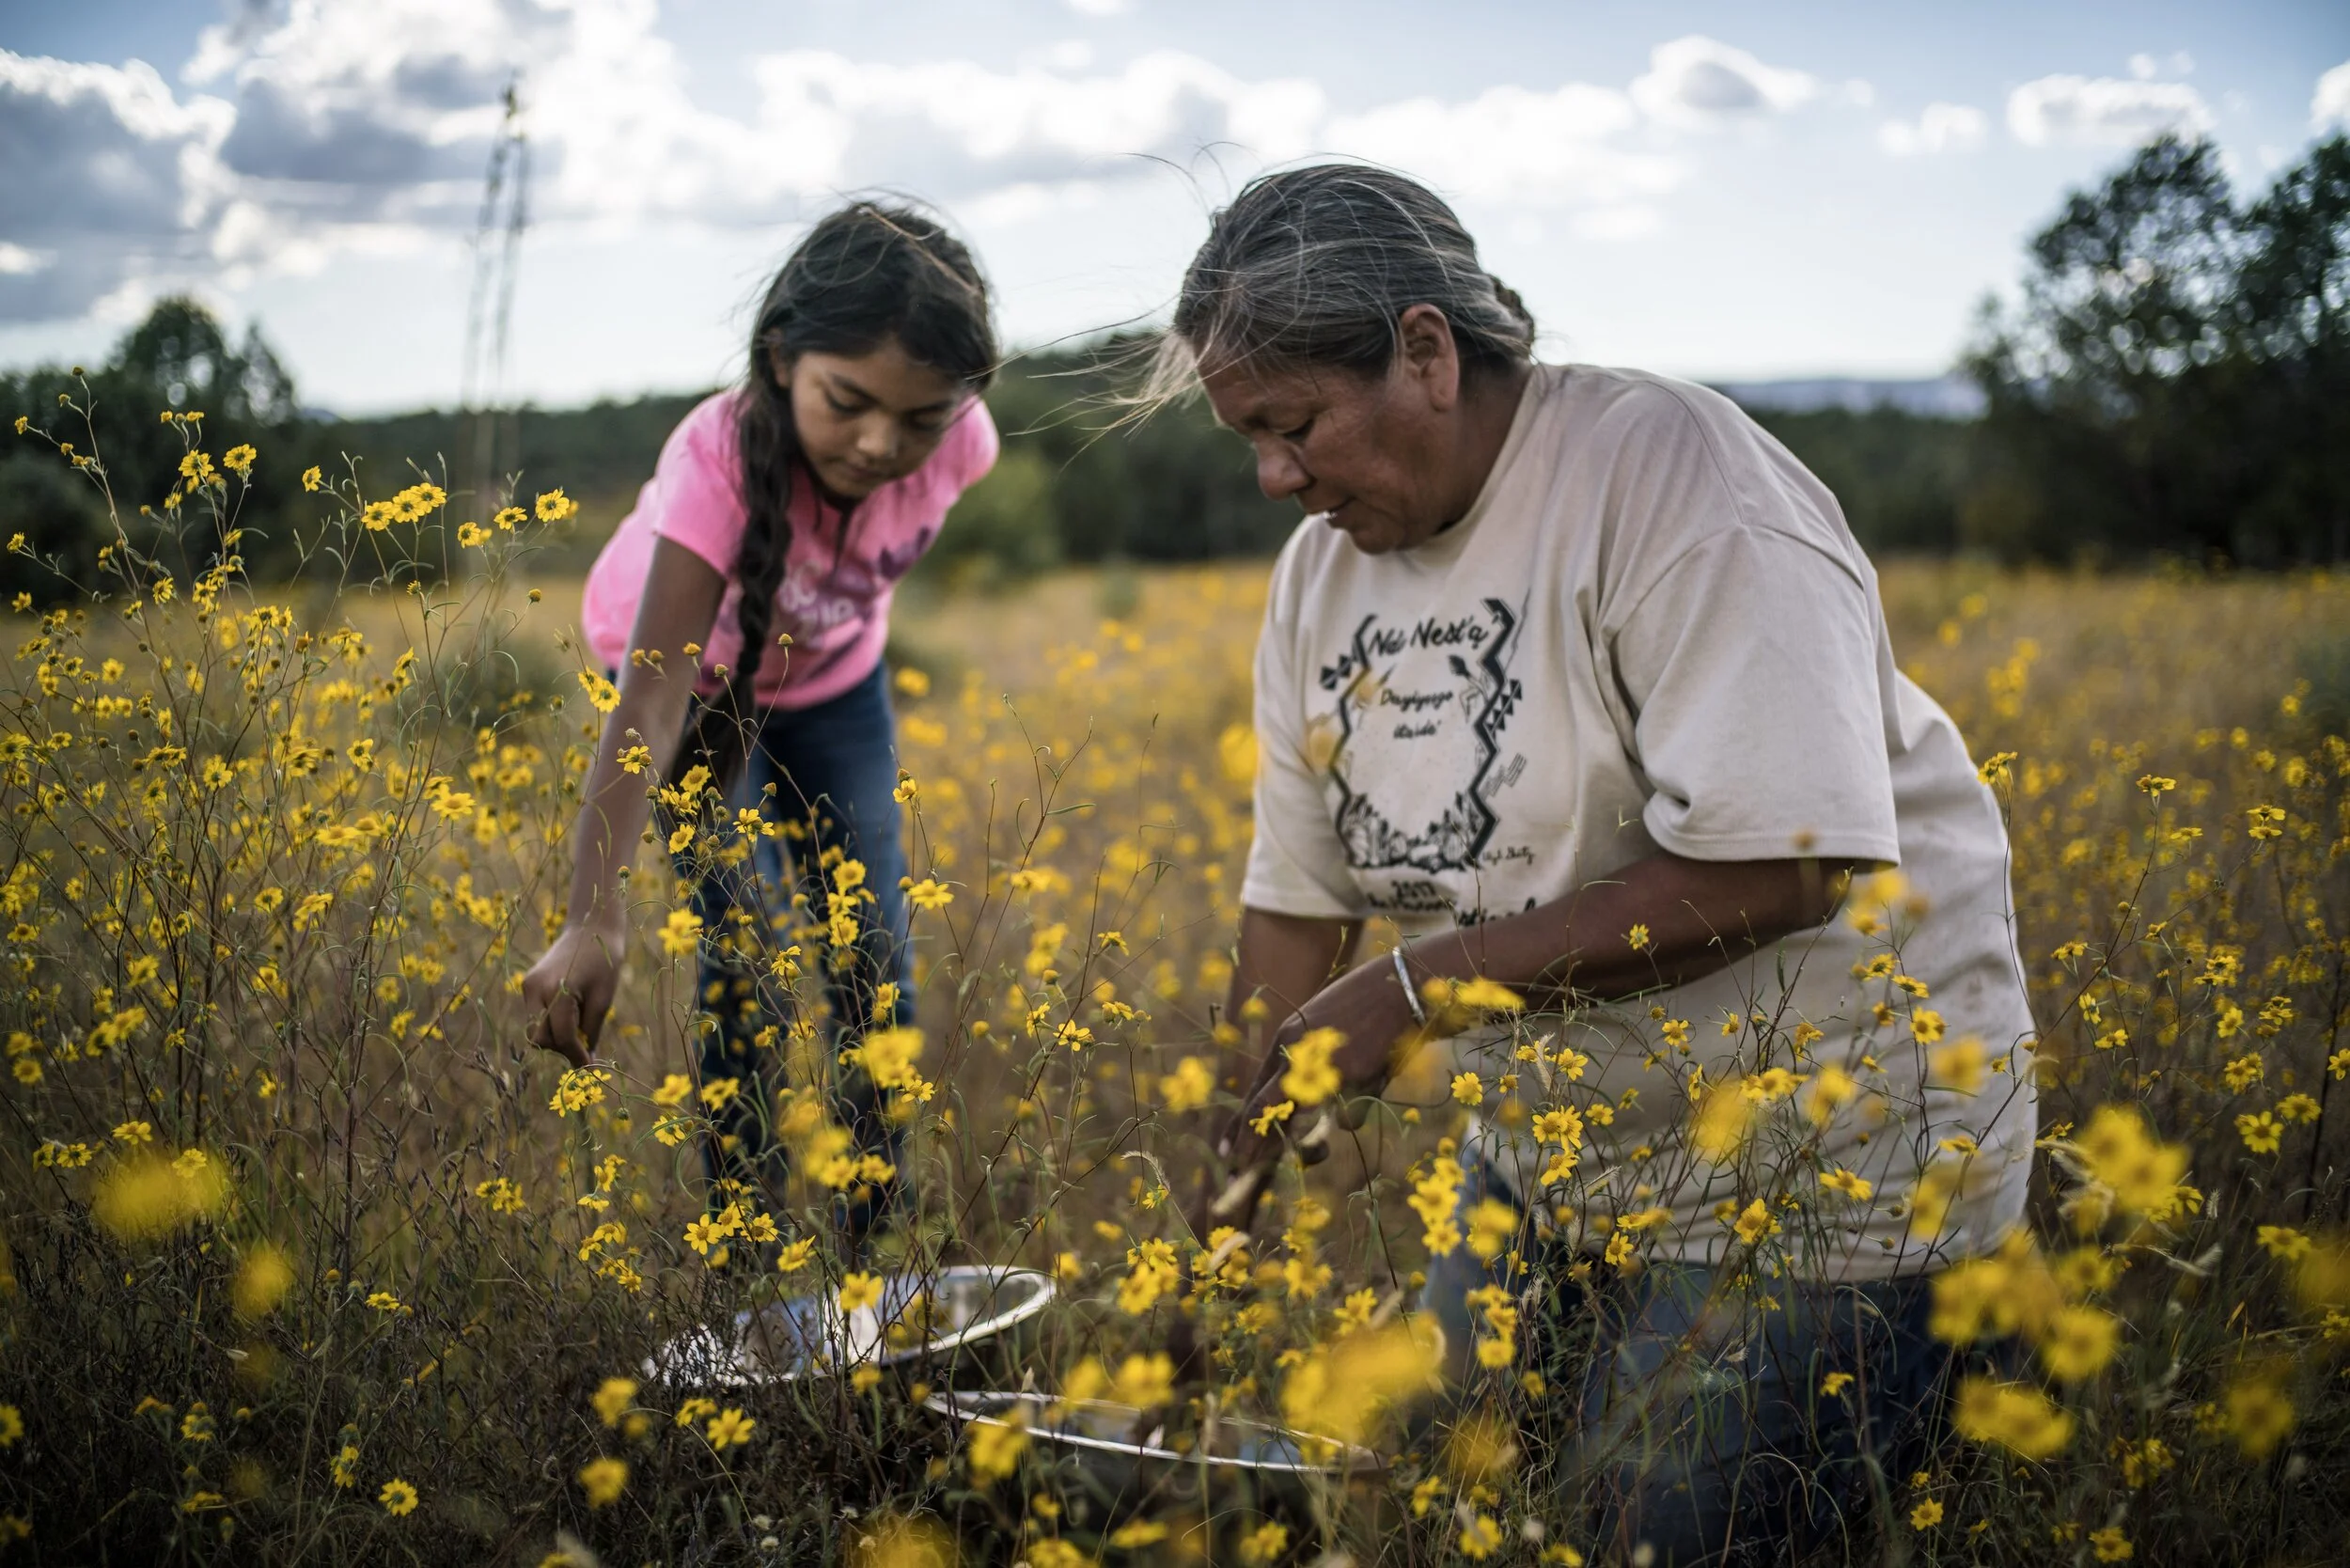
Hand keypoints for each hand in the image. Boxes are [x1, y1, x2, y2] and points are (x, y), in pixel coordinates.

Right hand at [521, 921, 624, 1066]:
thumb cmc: (605, 961)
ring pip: (534, 1030)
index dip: (576, 1054)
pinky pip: (536, 1016)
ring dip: (555, 1036)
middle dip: (561, 1047)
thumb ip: (592, 1032)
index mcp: (557, 989)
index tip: (589, 1066)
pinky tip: (571, 1010)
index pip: (561, 1036)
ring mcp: (528, 986)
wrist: (592, 926)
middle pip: (539, 1038)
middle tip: (585, 1041)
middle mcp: (535, 989)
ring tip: (580, 1019)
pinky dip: (551, 1023)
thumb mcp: (604, 999)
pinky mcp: (527, 985)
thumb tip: (586, 1063)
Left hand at [1219, 951, 1422, 1173]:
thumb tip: (1311, 1112)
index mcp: (1286, 1040)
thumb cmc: (1367, 1009)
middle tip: (1235, 1174)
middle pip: (1261, 1110)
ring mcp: (1321, 1067)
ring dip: (1307, 1149)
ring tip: (1311, 1153)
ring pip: (1302, 1125)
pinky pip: (1346, 1120)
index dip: (1240, 1124)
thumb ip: (1312, 1066)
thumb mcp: (1327, 1032)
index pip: (1256, 1090)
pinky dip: (1356, 1114)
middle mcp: (1295, 1054)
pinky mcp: (1351, 1077)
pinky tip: (1371, 1085)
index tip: (1226, 1149)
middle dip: (1248, 1147)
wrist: (1401, 988)